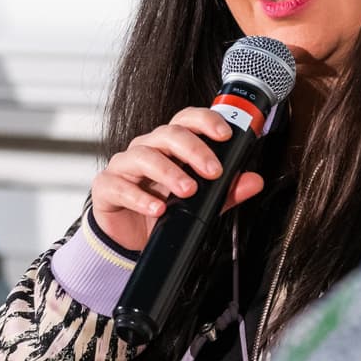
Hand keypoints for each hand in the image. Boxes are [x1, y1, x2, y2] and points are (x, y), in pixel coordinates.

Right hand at [90, 109, 265, 251]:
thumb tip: (254, 181)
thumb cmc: (163, 211)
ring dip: (169, 172)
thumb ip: (226, 192)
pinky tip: (158, 209)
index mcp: (169, 145)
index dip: (205, 121)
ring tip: (188, 190)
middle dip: (193, 150)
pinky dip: (140, 197)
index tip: (225, 135)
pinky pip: (120, 185)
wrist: (130, 239)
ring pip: (144, 155)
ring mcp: (124, 165)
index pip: (186, 120)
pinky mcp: (106, 186)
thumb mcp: (200, 204)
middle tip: (213, 171)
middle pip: (167, 133)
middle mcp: (146, 148)